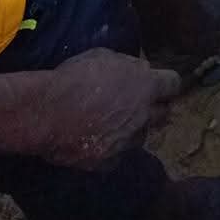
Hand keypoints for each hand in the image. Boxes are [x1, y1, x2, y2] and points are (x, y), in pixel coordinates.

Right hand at [28, 48, 180, 168]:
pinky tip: (95, 141)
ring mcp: (127, 141)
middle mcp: (143, 115)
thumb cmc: (74, 78)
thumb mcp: (105, 57)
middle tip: (137, 105)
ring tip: (112, 124)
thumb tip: (137, 71)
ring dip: (132, 130)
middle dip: (154, 108)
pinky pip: (117, 156)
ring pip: (140, 136)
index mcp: (146, 86)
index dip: (166, 84)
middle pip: (163, 114)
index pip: (173, 85)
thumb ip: (128, 66)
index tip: (157, 85)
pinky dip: (111, 150)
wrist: (46, 113)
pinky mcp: (108, 162)